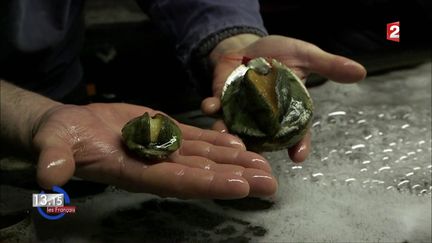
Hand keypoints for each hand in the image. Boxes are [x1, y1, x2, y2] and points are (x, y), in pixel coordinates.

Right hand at [32, 103, 276, 198]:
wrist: (70, 127)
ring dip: (235, 161)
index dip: (209, 185)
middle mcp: (156, 165)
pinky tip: (239, 145)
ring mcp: (163, 150)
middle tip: (269, 181)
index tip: (240, 186)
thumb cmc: (60, 138)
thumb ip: (55, 160)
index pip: (177, 182)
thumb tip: (48, 177)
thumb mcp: (53, 146)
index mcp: (135, 172)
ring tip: (263, 164)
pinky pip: (195, 140)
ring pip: (205, 157)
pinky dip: (217, 143)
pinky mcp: (164, 133)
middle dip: (235, 178)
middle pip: (202, 174)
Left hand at [202, 34, 366, 161]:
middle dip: (258, 150)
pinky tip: (211, 106)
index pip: (296, 132)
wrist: (249, 43)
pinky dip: (212, 108)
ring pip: (236, 128)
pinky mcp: (221, 99)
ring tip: (227, 136)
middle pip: (263, 139)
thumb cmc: (279, 53)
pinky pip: (216, 107)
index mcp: (286, 111)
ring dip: (229, 133)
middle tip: (255, 160)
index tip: (300, 157)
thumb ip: (328, 66)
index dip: (299, 144)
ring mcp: (240, 110)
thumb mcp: (305, 56)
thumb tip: (360, 71)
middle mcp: (262, 117)